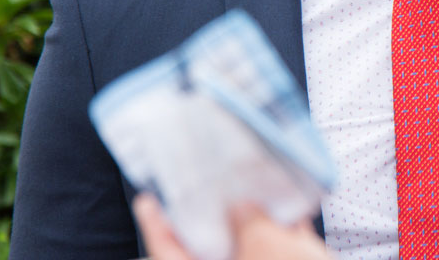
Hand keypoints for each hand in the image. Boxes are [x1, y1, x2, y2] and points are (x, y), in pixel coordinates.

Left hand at [133, 193, 332, 259]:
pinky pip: (274, 254)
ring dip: (251, 222)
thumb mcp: (267, 247)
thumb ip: (249, 221)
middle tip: (208, 185)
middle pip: (208, 251)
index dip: (157, 225)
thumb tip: (242, 204)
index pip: (169, 254)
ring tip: (254, 188)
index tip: (148, 199)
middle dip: (212, 217)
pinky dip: (278, 234)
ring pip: (245, 252)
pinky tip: (290, 209)